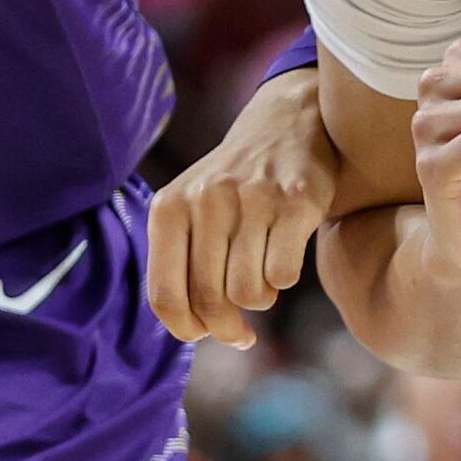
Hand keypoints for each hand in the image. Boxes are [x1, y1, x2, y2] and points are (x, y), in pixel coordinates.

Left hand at [151, 63, 342, 346]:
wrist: (286, 125)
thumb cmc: (234, 188)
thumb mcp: (192, 213)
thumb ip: (182, 267)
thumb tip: (196, 330)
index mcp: (169, 208)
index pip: (165, 296)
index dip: (185, 329)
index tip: (204, 335)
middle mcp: (206, 200)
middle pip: (209, 300)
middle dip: (227, 328)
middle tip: (242, 333)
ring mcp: (252, 199)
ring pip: (248, 293)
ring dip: (259, 299)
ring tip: (261, 278)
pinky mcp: (295, 201)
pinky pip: (283, 275)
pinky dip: (284, 278)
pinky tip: (283, 257)